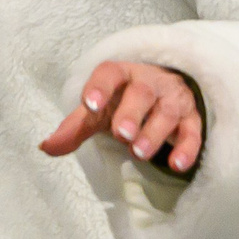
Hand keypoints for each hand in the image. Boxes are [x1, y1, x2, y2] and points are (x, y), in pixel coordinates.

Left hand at [40, 60, 202, 173]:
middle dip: (131, 114)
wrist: (165, 91)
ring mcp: (173, 99)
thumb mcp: (98, 111)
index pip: (109, 74)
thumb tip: (46, 147)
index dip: (99, 87)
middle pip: (141, 93)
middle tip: (121, 134)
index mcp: (121, 75)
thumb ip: (74, 128)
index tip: (89, 105)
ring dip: (154, 132)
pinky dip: (187, 148)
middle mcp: (149, 83)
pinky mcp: (192, 119)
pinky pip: (193, 132)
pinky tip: (177, 164)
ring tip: (139, 152)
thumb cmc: (123, 101)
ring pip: (167, 112)